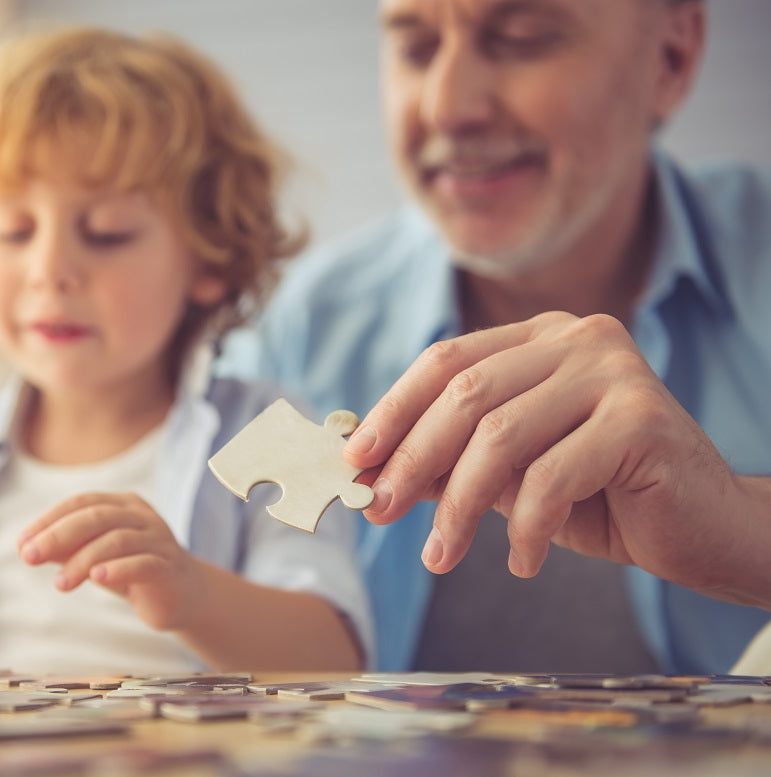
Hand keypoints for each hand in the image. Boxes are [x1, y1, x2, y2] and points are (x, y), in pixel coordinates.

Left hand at [17, 492, 203, 629]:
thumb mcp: (93, 557)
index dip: (49, 520)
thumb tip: (27, 548)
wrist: (182, 595)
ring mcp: (158, 539)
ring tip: (60, 584)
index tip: (22, 543)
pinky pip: (143, 563)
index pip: (81, 502)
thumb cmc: (131, 570)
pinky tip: (97, 578)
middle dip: (58, 535)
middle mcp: (141, 516)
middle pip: (96, 516)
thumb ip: (65, 550)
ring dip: (83, 560)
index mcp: (122, 505)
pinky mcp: (169, 567)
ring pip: (117, 540)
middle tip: (29, 557)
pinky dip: (118, 569)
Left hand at [343, 312, 763, 600]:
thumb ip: (450, 459)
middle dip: (412, 460)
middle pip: (465, 394)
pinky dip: (525, 528)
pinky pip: (552, 477)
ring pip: (501, 437)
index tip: (353, 460)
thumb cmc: (599, 498)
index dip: (393, 410)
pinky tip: (520, 560)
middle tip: (377, 512)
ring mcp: (614, 370)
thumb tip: (368, 469)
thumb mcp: (509, 474)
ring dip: (458, 506)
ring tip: (441, 556)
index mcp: (539, 338)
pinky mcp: (642, 417)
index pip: (446, 361)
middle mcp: (577, 338)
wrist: (703, 528)